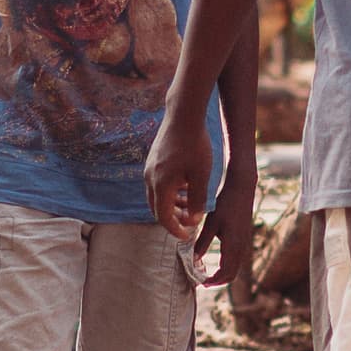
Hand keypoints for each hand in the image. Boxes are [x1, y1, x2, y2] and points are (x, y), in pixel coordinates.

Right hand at [142, 106, 211, 241]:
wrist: (184, 114)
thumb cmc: (195, 144)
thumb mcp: (201, 175)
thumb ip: (198, 200)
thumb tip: (194, 220)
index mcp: (161, 185)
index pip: (163, 217)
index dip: (175, 230)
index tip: (187, 236)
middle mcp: (150, 178)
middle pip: (157, 208)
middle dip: (173, 219)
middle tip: (190, 223)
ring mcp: (150, 169)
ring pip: (158, 196)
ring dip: (173, 205)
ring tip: (191, 206)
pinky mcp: (153, 161)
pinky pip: (158, 184)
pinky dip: (171, 192)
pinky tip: (187, 187)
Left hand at [197, 172, 255, 287]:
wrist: (242, 190)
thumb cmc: (224, 204)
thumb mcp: (210, 224)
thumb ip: (202, 243)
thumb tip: (193, 260)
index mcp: (233, 246)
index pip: (225, 273)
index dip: (213, 281)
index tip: (200, 283)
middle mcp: (241, 248)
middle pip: (232, 275)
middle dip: (218, 281)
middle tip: (202, 282)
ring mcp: (244, 244)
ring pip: (235, 269)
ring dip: (222, 274)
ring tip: (207, 273)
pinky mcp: (244, 239)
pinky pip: (237, 260)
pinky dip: (227, 266)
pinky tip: (215, 261)